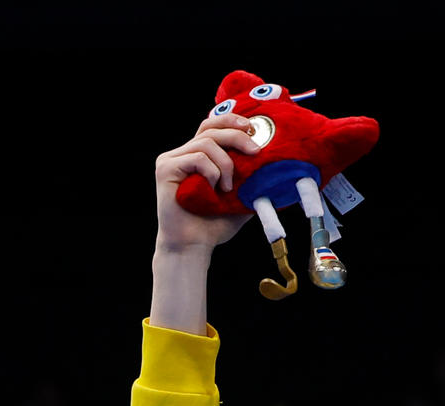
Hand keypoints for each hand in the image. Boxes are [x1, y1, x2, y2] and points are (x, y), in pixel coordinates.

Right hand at [153, 118, 258, 254]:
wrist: (193, 247)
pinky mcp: (165, 169)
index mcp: (195, 155)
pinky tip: (214, 190)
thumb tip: (279, 162)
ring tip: (228, 188)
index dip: (232, 120)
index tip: (252, 129)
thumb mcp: (240, 195)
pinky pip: (197, 158)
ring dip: (225, 164)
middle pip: (211, 129)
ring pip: (206, 143)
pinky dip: (212, 172)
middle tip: (255, 152)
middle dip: (237, 137)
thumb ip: (251, 176)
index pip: (212, 125)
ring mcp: (171, 160)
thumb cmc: (213, 224)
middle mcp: (180, 154)